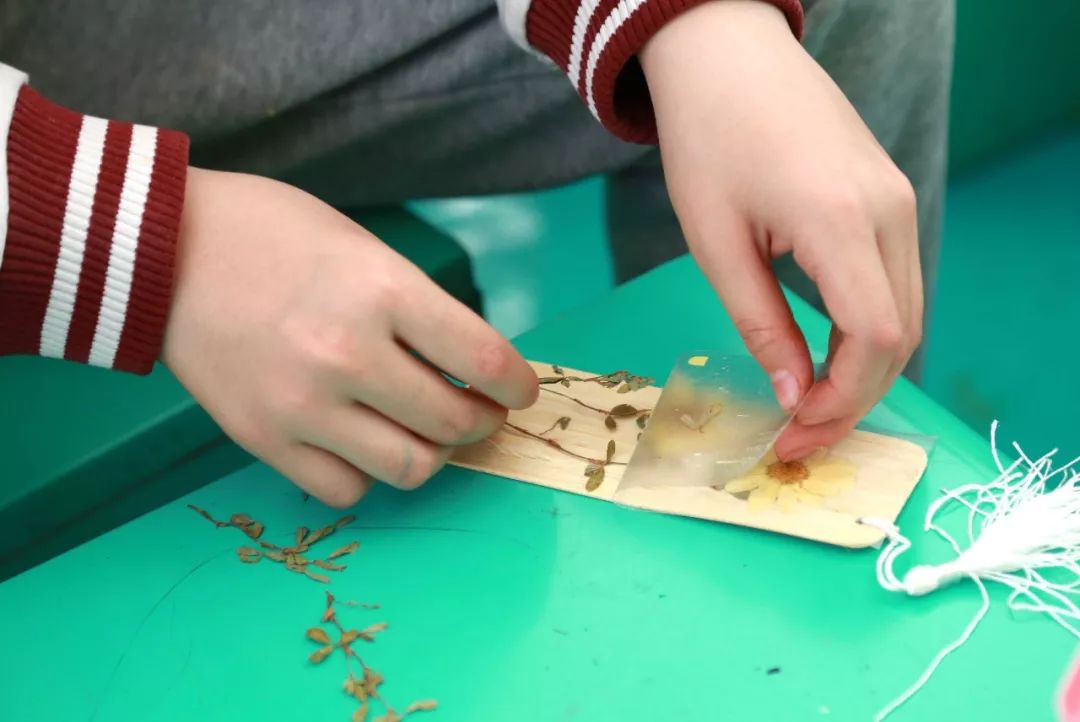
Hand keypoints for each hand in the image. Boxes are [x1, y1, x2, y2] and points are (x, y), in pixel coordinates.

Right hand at [164, 169, 537, 505]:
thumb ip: (420, 310)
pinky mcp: (263, 440)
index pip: (486, 360)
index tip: (519, 392)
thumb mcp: (365, 249)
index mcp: (385, 291)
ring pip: (410, 468)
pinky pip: (346, 489)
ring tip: (423, 433)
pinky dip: (367, 472)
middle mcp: (350, 354)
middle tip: (476, 412)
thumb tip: (473, 368)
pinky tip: (361, 442)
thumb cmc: (274, 234)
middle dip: (481, 422)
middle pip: (455, 423)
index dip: (517, 385)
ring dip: (432, 455)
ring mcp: (304, 405)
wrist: (164, 249)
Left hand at [641, 0, 921, 458]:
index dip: (842, 401)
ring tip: (807, 402)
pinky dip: (868, 330)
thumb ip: (761, 323)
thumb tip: (793, 395)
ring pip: (906, 312)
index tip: (791, 429)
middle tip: (797, 436)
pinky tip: (824, 353)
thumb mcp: (716, 243)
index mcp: (839, 221)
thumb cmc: (707, 140)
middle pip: (902, 335)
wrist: (728, 57)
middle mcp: (888, 211)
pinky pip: (895, 281)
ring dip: (863, 368)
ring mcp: (897, 200)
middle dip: (854, 399)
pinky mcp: (890, 196)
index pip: (877, 340)